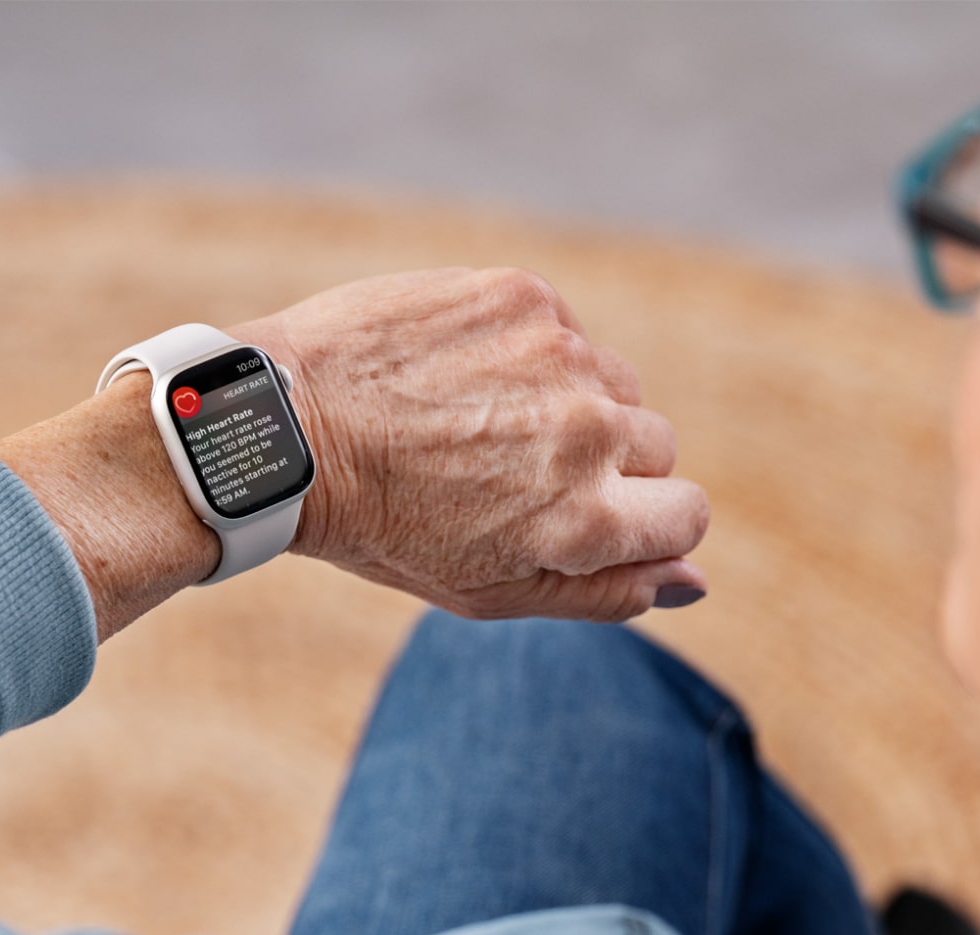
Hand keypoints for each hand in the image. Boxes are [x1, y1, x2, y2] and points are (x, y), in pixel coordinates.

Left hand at [232, 267, 708, 621]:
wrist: (286, 428)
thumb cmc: (381, 525)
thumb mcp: (489, 591)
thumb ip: (602, 593)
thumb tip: (693, 581)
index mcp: (586, 523)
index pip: (688, 514)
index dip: (645, 520)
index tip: (591, 514)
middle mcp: (589, 435)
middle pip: (657, 445)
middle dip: (605, 462)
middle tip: (514, 470)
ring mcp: (559, 357)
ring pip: (614, 381)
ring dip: (570, 400)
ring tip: (479, 421)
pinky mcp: (524, 297)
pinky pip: (562, 328)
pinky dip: (523, 350)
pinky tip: (456, 375)